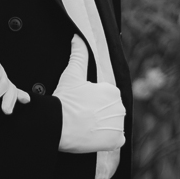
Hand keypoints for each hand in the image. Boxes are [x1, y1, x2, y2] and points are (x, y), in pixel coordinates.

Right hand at [53, 35, 124, 152]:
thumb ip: (78, 54)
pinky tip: (92, 135)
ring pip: (111, 124)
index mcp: (112, 91)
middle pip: (109, 110)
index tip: (80, 104)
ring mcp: (119, 125)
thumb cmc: (65, 99)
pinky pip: (114, 139)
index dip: (91, 100)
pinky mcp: (116, 141)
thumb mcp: (71, 74)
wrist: (58, 125)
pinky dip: (105, 139)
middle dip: (98, 113)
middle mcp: (120, 108)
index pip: (105, 97)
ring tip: (85, 125)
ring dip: (101, 125)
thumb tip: (77, 37)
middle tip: (81, 115)